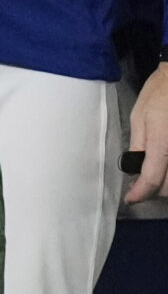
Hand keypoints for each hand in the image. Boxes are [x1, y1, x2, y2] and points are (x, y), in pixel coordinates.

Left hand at [128, 65, 167, 203]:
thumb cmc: (160, 94)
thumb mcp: (139, 117)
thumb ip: (139, 145)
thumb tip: (134, 170)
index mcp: (163, 140)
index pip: (153, 177)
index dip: (140, 193)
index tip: (131, 199)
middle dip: (154, 192)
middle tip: (140, 188)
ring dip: (167, 187)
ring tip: (154, 180)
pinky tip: (165, 169)